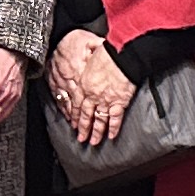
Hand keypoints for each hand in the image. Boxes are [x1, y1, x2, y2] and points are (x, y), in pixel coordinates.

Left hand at [48, 32, 131, 146]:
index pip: (77, 104)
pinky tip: (111, 136)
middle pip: (86, 115)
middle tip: (81, 138)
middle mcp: (92, 95)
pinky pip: (115, 119)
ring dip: (96, 132)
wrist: (121, 55)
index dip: (75, 115)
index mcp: (84, 84)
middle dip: (83, 128)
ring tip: (94, 142)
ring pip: (99, 120)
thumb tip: (88, 69)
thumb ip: (88, 69)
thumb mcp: (90, 60)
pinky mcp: (119, 102)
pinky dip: (113, 128)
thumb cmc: (107, 53)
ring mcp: (105, 100)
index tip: (74, 123)